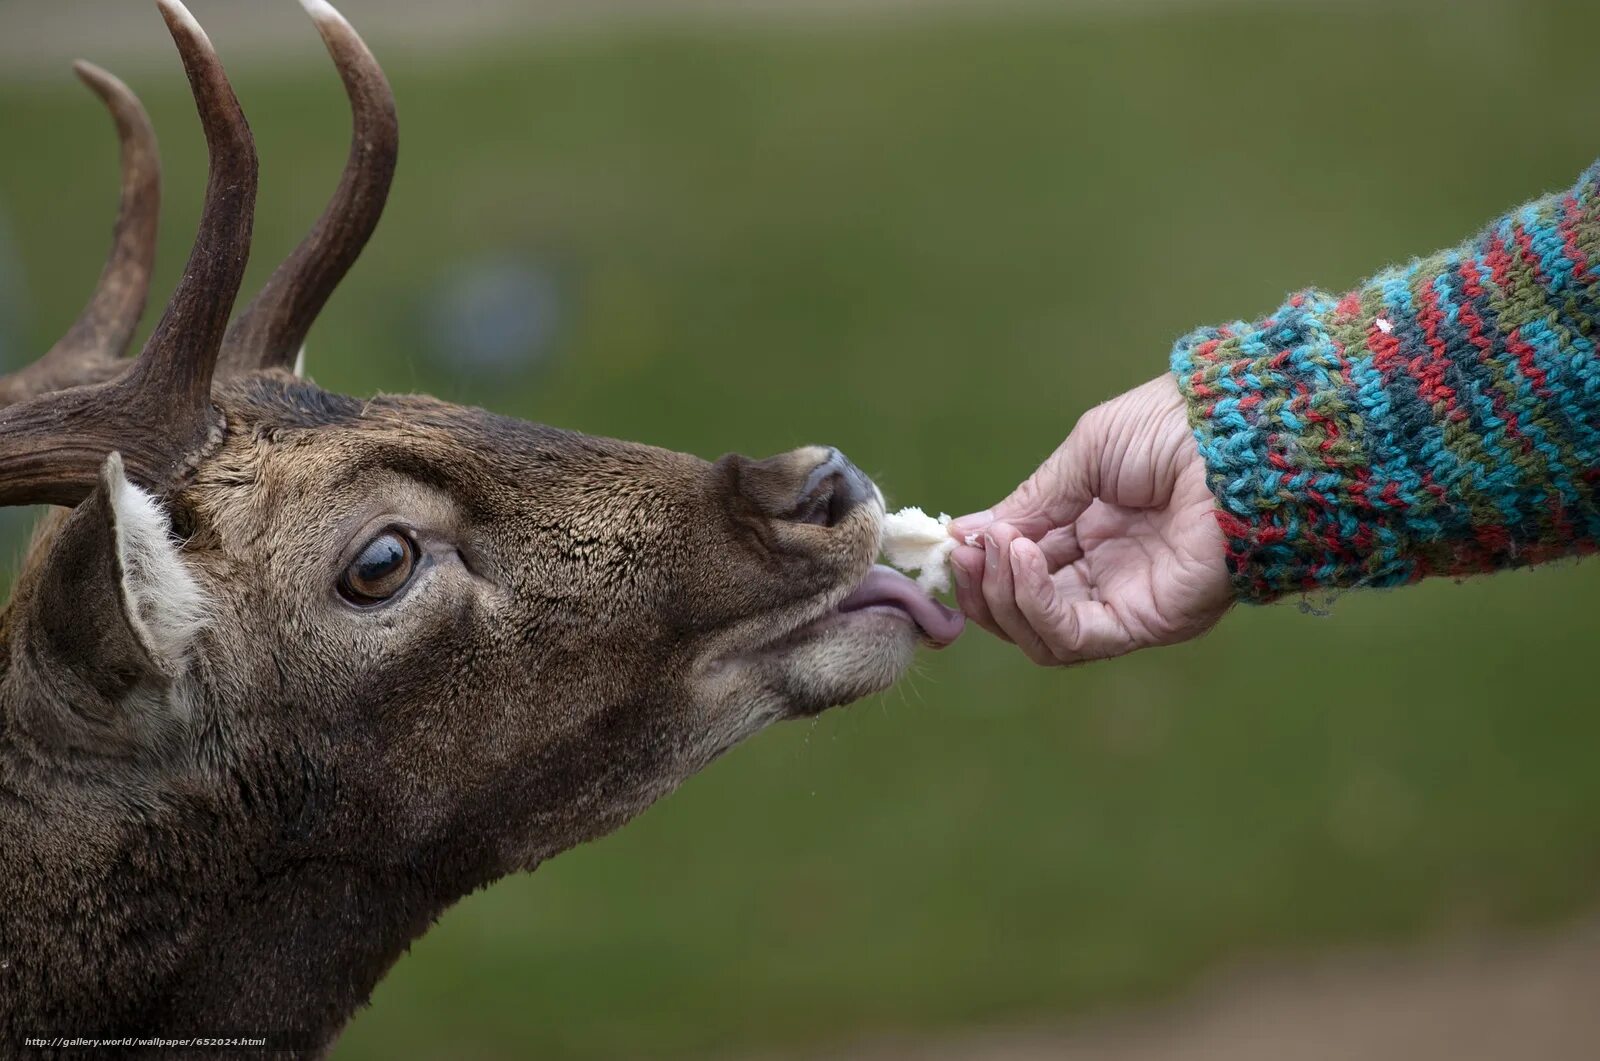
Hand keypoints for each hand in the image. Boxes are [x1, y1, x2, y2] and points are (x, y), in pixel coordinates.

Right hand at [948, 375, 1230, 665]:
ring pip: (1041, 635)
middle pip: (1024, 611)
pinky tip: (1024, 560)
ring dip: (1003, 598)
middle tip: (963, 554)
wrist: (1243, 435)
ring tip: (997, 551)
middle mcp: (1110, 574)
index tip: (952, 542)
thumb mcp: (1086, 454)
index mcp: (1095, 530)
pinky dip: (1036, 605)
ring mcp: (1128, 602)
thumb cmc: (1175, 429)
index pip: (1023, 567)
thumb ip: (1031, 502)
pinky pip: (1074, 636)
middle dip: (983, 587)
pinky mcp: (1148, 622)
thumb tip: (965, 536)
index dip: (983, 560)